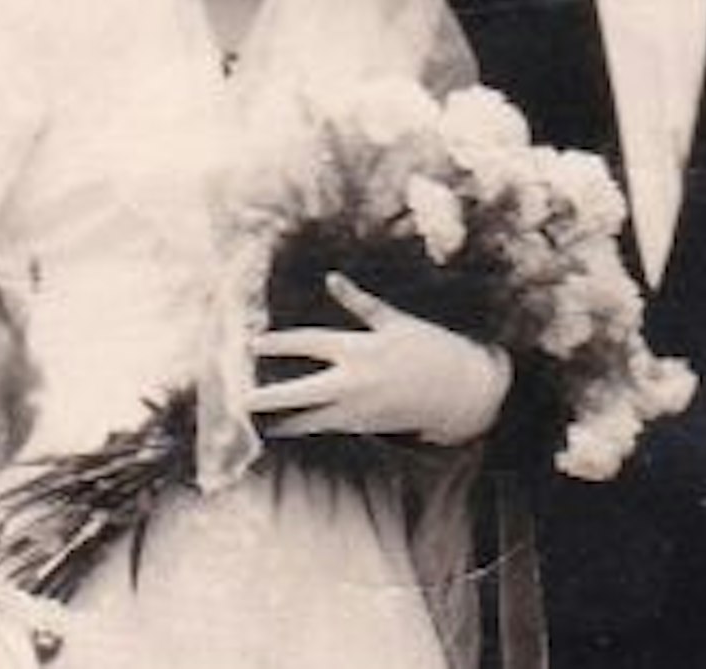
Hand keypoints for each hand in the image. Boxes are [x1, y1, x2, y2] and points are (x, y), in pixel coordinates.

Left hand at [247, 273, 510, 444]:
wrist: (464, 392)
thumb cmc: (431, 348)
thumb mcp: (396, 321)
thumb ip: (359, 302)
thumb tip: (332, 277)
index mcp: (361, 349)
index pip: (310, 343)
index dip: (280, 343)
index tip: (253, 343)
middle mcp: (355, 382)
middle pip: (302, 393)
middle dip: (270, 397)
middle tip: (241, 400)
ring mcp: (361, 409)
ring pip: (312, 419)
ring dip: (285, 420)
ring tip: (259, 422)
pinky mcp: (368, 425)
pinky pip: (330, 427)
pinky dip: (308, 426)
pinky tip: (290, 426)